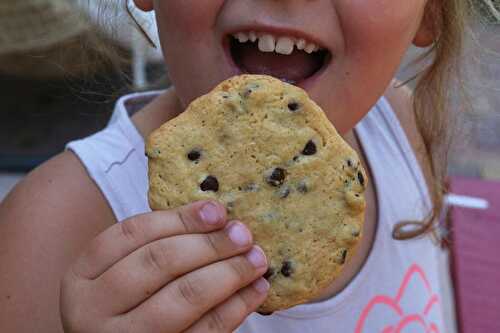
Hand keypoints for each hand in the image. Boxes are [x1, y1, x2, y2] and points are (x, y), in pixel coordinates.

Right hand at [60, 201, 268, 331]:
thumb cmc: (127, 304)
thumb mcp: (123, 272)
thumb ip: (156, 246)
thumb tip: (217, 217)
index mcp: (82, 275)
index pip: (133, 234)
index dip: (179, 218)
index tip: (217, 210)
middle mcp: (93, 309)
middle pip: (159, 262)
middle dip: (209, 244)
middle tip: (243, 234)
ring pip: (183, 297)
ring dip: (228, 274)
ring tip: (256, 260)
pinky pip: (204, 331)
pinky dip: (235, 308)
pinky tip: (255, 291)